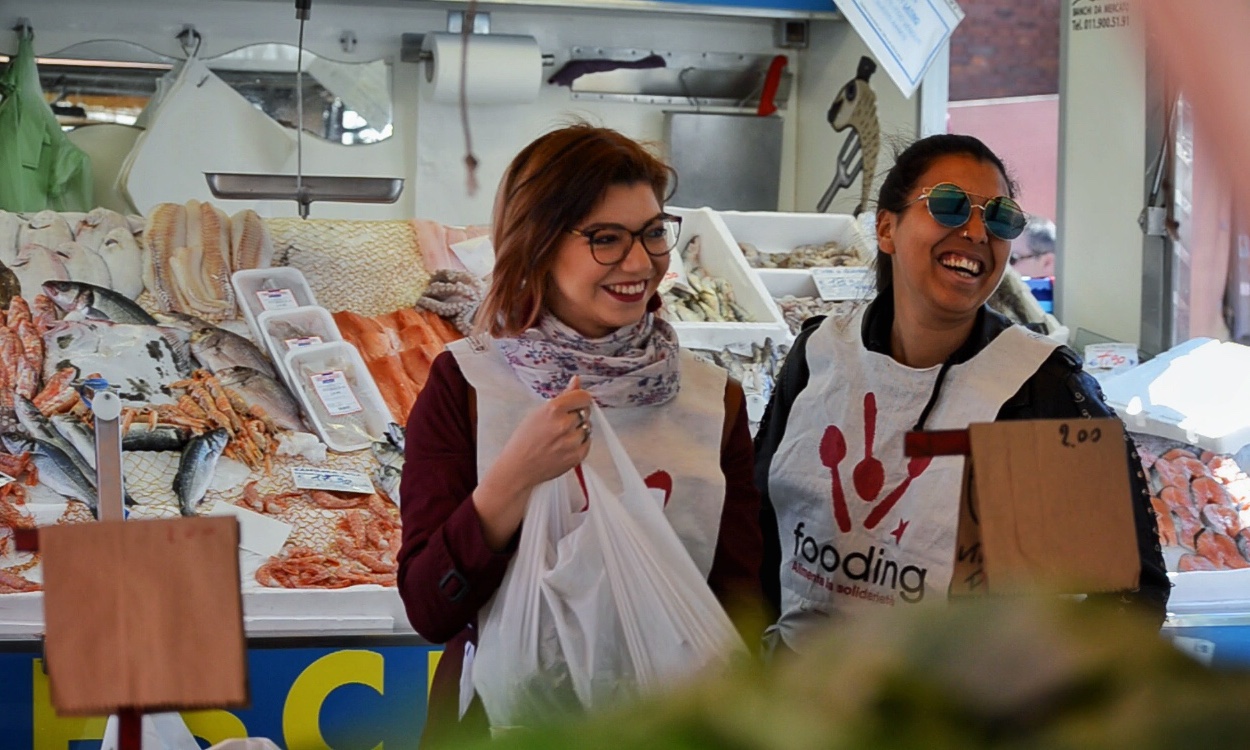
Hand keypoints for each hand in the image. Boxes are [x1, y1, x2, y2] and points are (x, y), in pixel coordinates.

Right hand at [473, 376, 592, 550]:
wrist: (518, 468)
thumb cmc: (524, 440)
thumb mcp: (539, 412)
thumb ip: (563, 396)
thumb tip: (577, 381)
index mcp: (553, 410)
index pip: (583, 396)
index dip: (580, 399)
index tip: (576, 402)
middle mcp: (564, 425)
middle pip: (586, 411)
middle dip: (577, 414)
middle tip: (561, 423)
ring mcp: (572, 442)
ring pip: (588, 427)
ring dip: (579, 429)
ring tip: (561, 436)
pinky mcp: (577, 456)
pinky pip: (587, 442)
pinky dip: (579, 443)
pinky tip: (564, 445)